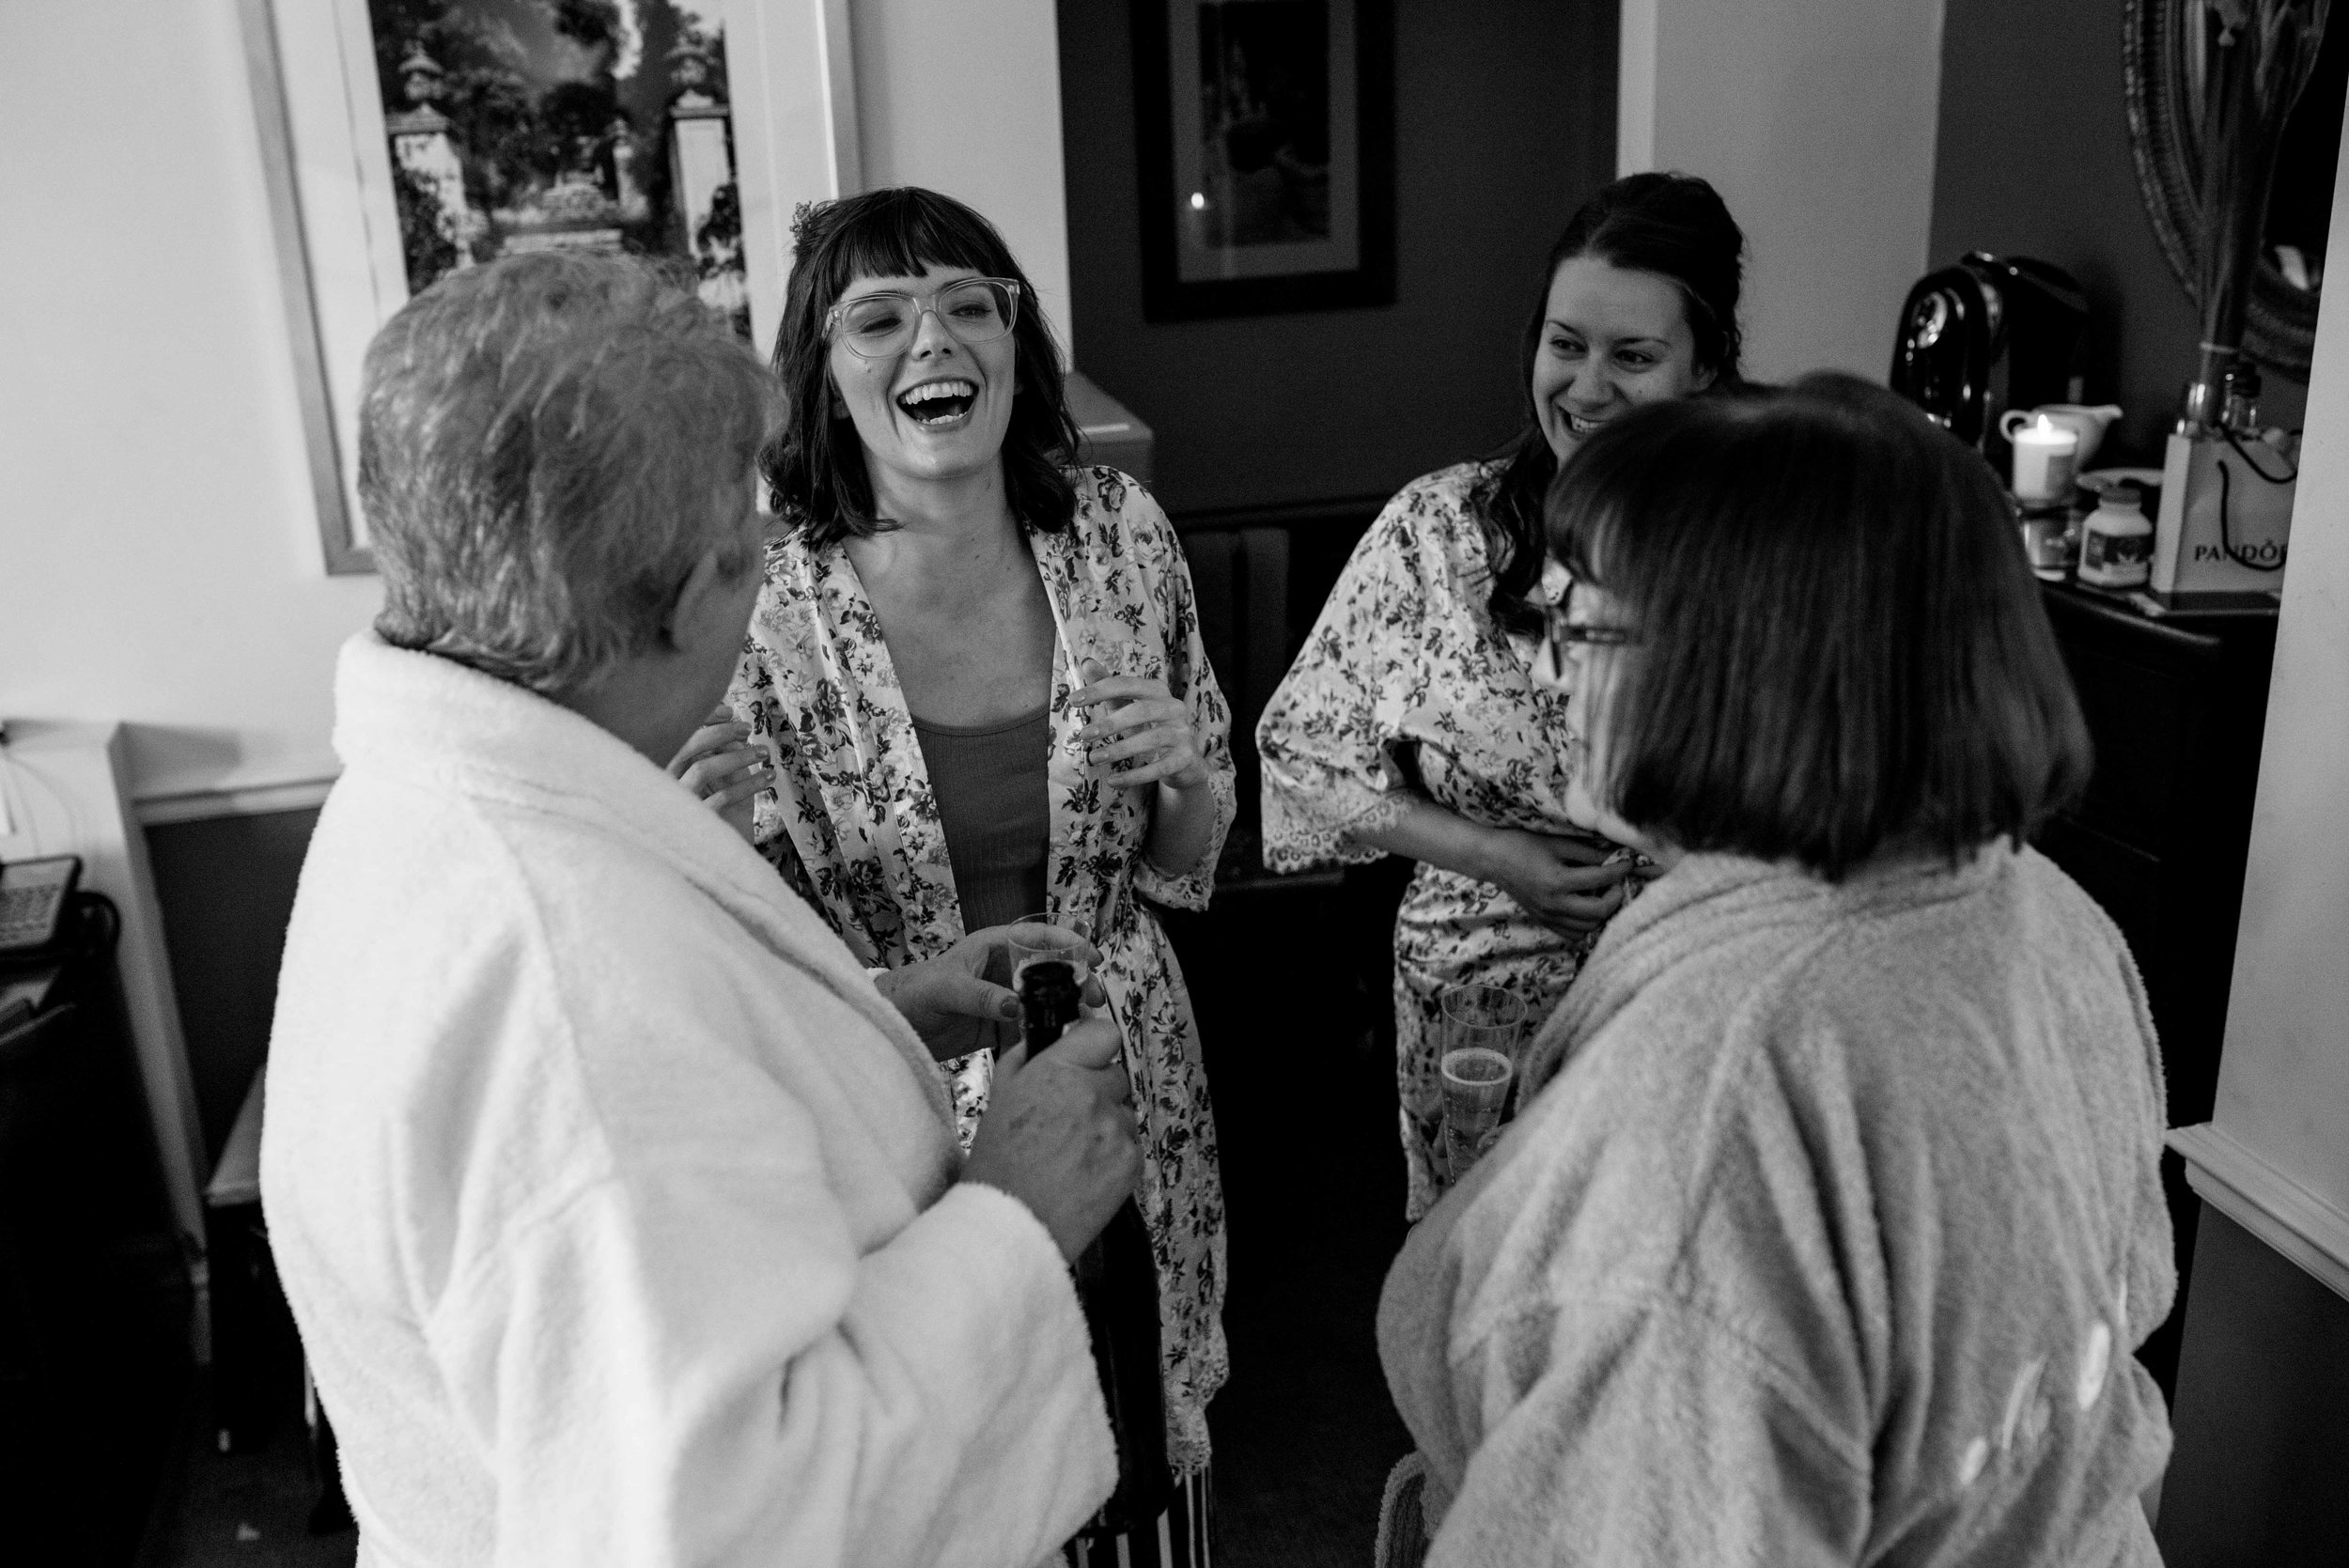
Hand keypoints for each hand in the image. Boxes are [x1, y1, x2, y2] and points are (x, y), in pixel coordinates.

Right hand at [667, 704, 769, 843]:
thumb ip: (717, 752)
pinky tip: (768, 778)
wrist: (713, 861)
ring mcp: (677, 804)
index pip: (676, 734)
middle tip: (748, 728)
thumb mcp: (716, 780)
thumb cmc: (716, 812)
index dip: (702, 719)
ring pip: (704, 769)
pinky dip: (749, 785)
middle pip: (687, 746)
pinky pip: (723, 797)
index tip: (728, 711)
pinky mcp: (696, 823)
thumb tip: (731, 720)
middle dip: (721, 732)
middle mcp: (662, 784)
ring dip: (738, 756)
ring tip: (764, 753)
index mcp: (663, 769)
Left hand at [876, 923, 1107, 1061]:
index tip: (1092, 955)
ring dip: (1066, 1008)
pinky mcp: (1000, 1027)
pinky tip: (1062, 1041)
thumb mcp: (946, 988)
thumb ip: (982, 996)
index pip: (1037, 937)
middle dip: (1076, 980)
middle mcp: (1004, 970)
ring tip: (1085, 1021)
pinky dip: (1047, 1033)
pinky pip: (1030, 1027)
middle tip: (1095, 996)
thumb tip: (1017, 1007)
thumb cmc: (915, 992)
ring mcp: (1004, 999)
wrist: (894, 1024)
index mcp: (993, 946)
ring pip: (1045, 999)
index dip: (1067, 942)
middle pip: (1049, 970)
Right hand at [961, 1016, 1138, 1261]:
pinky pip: (1131, 1146)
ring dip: (1108, 1126)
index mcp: (1057, 1072)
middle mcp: (1092, 1094)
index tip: (1088, 1058)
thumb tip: (1043, 1041)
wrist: (1012, 1223)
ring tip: (1075, 1155)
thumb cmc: (998, 1164)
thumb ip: (1024, 1060)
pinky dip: (1115, 1157)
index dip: (1095, 1045)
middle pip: (1116, 1076)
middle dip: (1098, 1091)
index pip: (1103, 1033)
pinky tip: (1086, 1174)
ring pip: (1124, 1114)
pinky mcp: (1132, 1162)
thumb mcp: (999, 1097)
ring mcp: (1116, 1129)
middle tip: (1071, 1120)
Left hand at [1071, 658, 1208, 790]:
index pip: (1126, 684)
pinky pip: (1159, 767)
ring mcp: (1182, 733)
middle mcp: (1174, 708)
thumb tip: (1086, 662)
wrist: (1184, 760)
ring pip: (1151, 739)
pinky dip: (1135, 775)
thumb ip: (1109, 687)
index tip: (1073, 700)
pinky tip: (1114, 781)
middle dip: (1110, 723)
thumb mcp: (1130, 705)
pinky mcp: (1184, 758)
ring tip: (1094, 758)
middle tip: (1084, 735)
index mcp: (1157, 690)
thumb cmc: (1150, 727)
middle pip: (1141, 711)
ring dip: (1119, 750)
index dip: (1099, 690)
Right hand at [1478, 828, 1637, 936]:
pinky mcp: (1543, 921)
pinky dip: (1586, 924)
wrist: (1493, 859)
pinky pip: (1574, 934)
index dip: (1620, 870)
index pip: (1600, 879)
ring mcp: (1547, 916)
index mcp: (1557, 880)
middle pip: (1599, 911)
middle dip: (1615, 896)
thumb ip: (1589, 852)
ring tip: (1602, 894)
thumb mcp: (1558, 842)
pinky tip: (1586, 908)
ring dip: (1602, 912)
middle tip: (1617, 883)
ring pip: (1589, 926)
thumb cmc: (1524, 844)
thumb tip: (1617, 857)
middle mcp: (1553, 903)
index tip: (1629, 862)